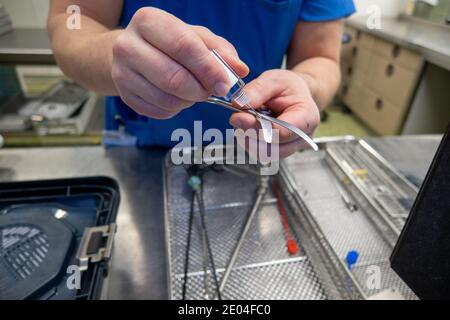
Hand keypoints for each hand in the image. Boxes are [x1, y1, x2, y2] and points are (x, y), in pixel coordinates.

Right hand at [111, 7, 248, 118]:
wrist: (132, 52)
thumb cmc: (168, 42)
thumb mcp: (195, 36)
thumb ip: (220, 50)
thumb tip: (240, 70)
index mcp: (148, 21)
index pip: (183, 46)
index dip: (208, 69)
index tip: (225, 84)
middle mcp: (127, 45)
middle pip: (173, 78)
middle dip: (200, 90)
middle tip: (211, 91)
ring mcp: (121, 72)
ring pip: (166, 99)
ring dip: (189, 101)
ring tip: (193, 92)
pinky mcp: (124, 95)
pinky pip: (159, 112)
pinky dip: (176, 110)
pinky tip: (177, 98)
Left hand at [229, 70, 319, 157]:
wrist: (295, 95)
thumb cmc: (288, 87)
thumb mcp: (274, 79)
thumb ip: (258, 89)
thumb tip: (239, 103)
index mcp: (307, 118)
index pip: (281, 132)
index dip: (257, 127)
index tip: (238, 117)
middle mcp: (302, 138)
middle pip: (272, 148)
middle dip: (249, 134)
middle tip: (236, 118)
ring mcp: (292, 148)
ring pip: (264, 154)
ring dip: (248, 139)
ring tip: (243, 121)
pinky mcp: (280, 152)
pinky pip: (262, 153)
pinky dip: (250, 142)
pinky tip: (248, 128)